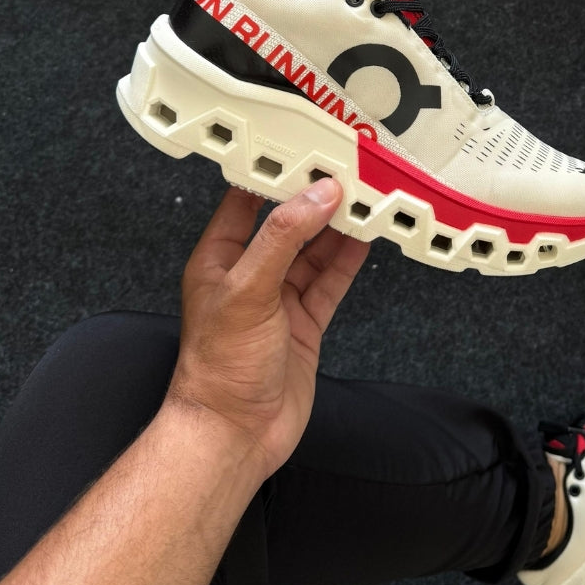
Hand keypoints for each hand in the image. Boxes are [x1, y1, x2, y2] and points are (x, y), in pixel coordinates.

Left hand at [167, 179, 368, 479]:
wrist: (235, 434)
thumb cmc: (219, 369)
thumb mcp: (247, 290)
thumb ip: (283, 239)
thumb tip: (316, 196)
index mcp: (219, 259)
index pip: (246, 201)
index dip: (274, 174)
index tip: (304, 150)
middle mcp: (250, 275)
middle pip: (288, 224)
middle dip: (316, 198)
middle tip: (346, 171)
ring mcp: (279, 300)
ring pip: (315, 251)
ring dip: (338, 227)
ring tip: (364, 198)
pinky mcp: (304, 323)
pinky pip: (331, 282)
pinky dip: (349, 260)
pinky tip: (365, 239)